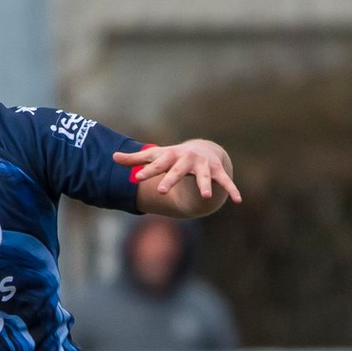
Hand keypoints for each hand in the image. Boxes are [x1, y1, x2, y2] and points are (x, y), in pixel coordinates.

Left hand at [114, 140, 241, 205]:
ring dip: (204, 185)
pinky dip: (232, 190)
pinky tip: (238, 201)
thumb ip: (135, 160)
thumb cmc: (173, 158)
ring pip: (204, 177)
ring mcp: (203, 166)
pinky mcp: (217, 171)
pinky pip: (225, 182)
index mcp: (171, 157)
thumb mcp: (156, 157)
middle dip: (170, 179)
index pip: (156, 164)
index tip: (137, 177)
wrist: (202, 150)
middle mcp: (187, 160)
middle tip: (161, 190)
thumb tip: (112, 157)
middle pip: (178, 171)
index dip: (147, 171)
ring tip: (204, 197)